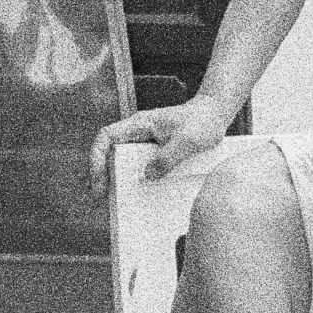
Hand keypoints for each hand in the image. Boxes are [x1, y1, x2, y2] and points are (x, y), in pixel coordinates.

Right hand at [90, 94, 227, 192]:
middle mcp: (138, 132)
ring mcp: (146, 141)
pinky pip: (140, 164)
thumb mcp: (188, 141)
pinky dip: (135, 177)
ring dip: (117, 176)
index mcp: (139, 124)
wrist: (216, 114)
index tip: (98, 178)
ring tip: (115, 198)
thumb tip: (147, 176)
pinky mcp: (156, 150)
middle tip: (100, 195)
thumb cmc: (202, 121)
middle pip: (109, 150)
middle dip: (101, 172)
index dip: (96, 156)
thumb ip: (168, 158)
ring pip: (123, 158)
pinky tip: (140, 193)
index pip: (106, 136)